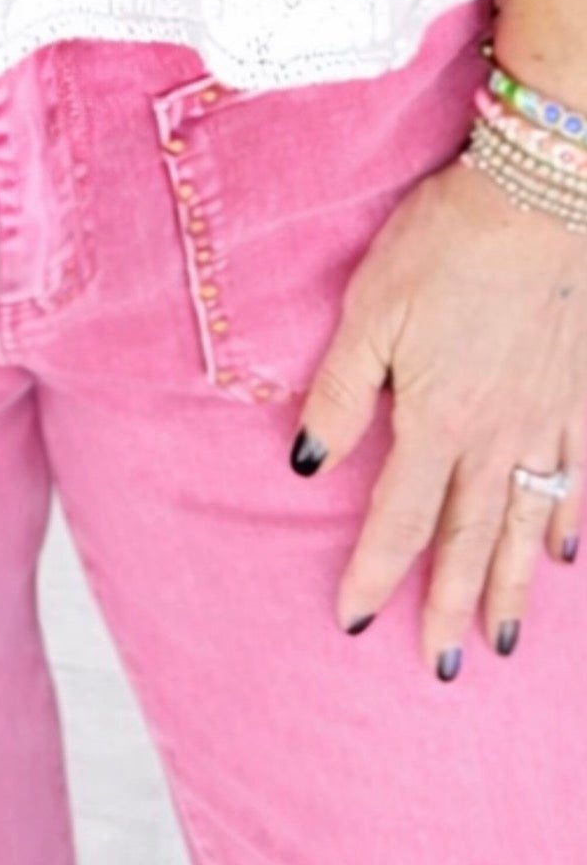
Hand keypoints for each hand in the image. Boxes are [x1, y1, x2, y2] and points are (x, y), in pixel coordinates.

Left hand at [293, 155, 586, 675]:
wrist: (541, 199)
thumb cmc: (446, 245)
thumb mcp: (370, 309)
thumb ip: (340, 392)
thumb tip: (306, 463)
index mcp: (437, 419)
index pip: (399, 516)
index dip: (375, 570)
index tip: (356, 619)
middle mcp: (497, 436)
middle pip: (470, 539)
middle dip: (451, 605)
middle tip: (442, 665)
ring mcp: (548, 421)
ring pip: (526, 525)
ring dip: (511, 588)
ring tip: (501, 641)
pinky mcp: (581, 395)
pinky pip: (576, 480)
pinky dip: (567, 524)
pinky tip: (562, 555)